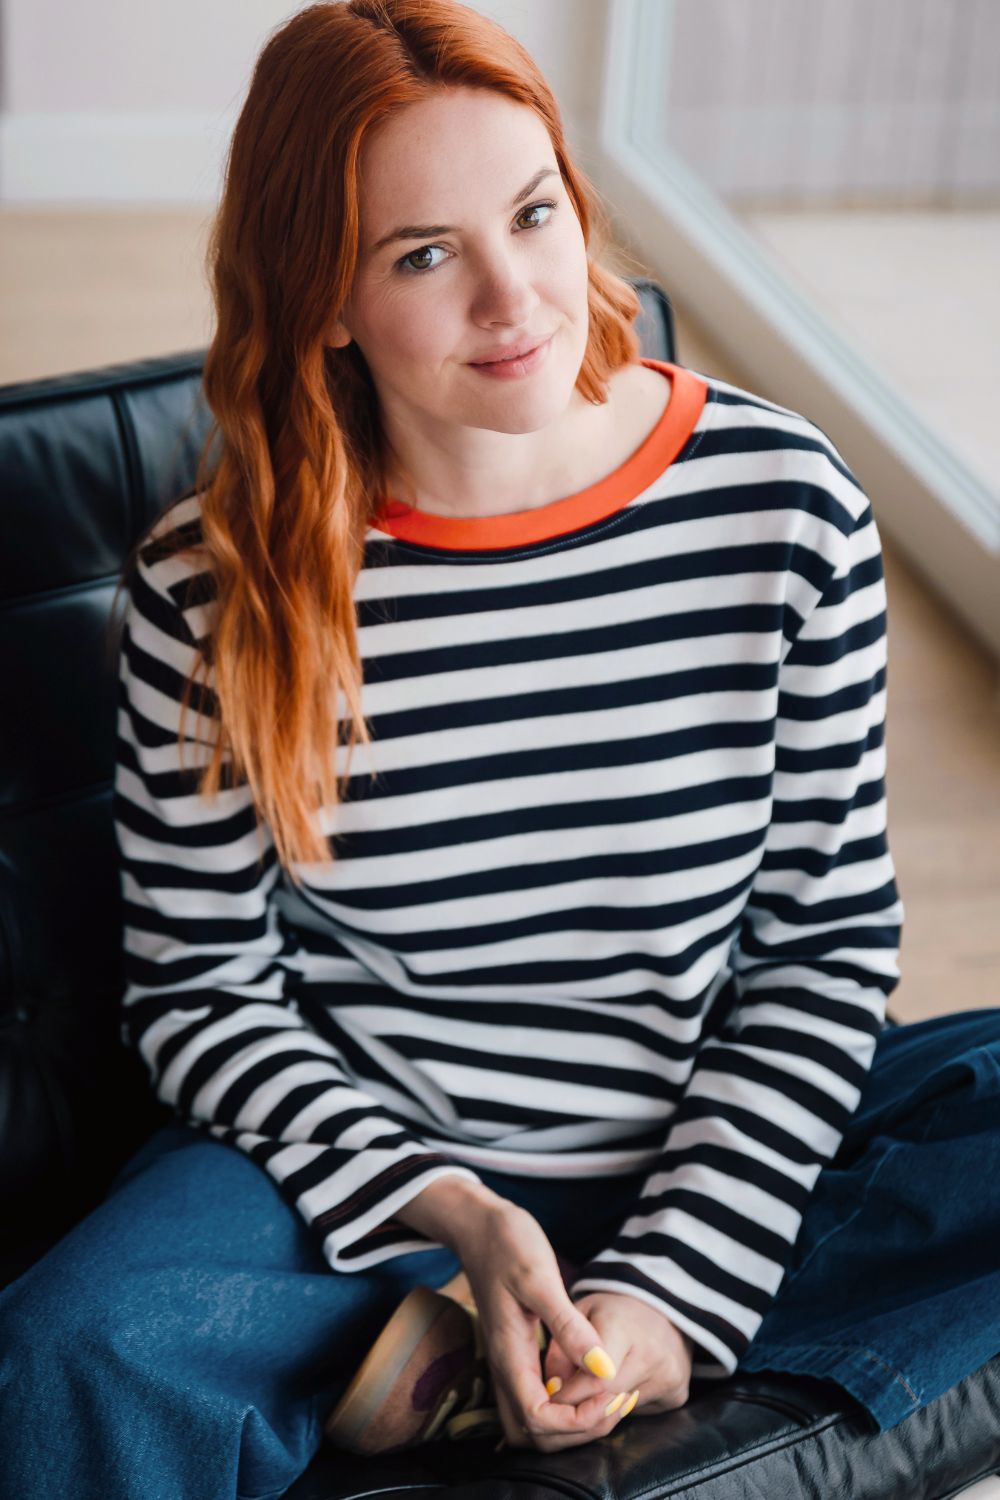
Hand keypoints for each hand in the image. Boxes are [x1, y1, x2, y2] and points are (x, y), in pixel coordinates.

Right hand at [448, 1197, 635, 1451]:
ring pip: (532, 1423)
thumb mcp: (541, 1279)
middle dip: (576, 1430)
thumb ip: (569, 1326)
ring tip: (604, 1394)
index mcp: (509, 1355)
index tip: (611, 1394)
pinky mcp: (515, 1353)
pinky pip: (536, 1399)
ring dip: (569, 1423)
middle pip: (534, 1435)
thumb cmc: (507, 1244)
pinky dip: (563, 1404)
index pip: (538, 1420)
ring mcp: (508, 1362)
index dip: (577, 1421)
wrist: (477, 1225)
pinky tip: (588, 1379)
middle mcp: (505, 1367)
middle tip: (614, 1399)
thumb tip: (605, 1370)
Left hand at [542, 1290, 693, 1422]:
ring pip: (620, 1410)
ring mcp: (670, 1376)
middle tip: (563, 1403)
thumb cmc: (613, 1311)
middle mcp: (652, 1354)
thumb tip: (553, 1391)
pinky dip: (620, 1407)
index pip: (593, 1378)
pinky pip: (637, 1412)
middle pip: (606, 1399)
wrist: (663, 1309)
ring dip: (598, 1407)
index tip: (551, 1398)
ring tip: (590, 1388)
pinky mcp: (678, 1394)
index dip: (568, 1393)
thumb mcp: (580, 1314)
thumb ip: (562, 1348)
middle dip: (580, 1405)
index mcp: (624, 1327)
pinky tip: (618, 1386)